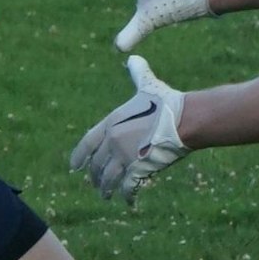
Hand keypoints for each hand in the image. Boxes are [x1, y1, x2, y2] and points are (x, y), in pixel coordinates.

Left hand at [70, 55, 190, 203]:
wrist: (184, 119)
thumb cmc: (167, 101)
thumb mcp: (147, 85)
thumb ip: (137, 74)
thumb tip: (133, 57)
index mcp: (111, 123)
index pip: (87, 143)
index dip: (79, 156)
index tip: (74, 167)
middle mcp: (113, 141)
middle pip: (97, 165)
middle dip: (95, 177)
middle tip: (95, 185)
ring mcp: (125, 157)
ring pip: (109, 179)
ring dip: (106, 190)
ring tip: (106, 196)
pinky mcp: (139, 170)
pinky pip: (128, 187)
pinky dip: (127, 196)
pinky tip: (129, 202)